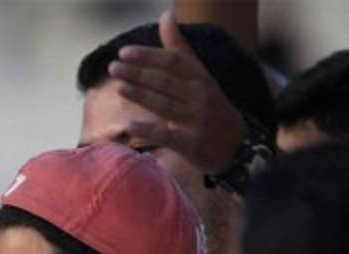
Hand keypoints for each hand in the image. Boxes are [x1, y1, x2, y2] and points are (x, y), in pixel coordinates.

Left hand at [106, 11, 246, 173]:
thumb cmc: (208, 104)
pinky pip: (167, 136)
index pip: (172, 62)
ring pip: (165, 106)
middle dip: (138, 74)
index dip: (148, 56)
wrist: (235, 142)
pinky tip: (130, 126)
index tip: (124, 52)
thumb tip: (166, 15)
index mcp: (199, 77)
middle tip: (113, 67)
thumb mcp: (198, 75)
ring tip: (119, 87)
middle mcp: (199, 96)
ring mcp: (196, 120)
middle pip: (165, 82)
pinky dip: (149, 130)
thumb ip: (178, 48)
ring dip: (141, 96)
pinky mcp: (191, 144)